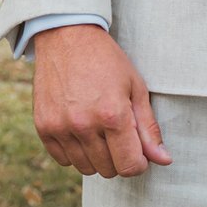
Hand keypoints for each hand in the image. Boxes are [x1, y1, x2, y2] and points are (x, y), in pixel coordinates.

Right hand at [31, 23, 171, 177]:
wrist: (67, 37)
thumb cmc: (106, 61)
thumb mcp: (135, 88)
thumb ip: (148, 128)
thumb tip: (163, 160)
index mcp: (112, 115)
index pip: (130, 166)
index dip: (138, 162)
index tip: (137, 148)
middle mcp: (84, 124)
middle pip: (109, 170)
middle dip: (118, 157)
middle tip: (116, 132)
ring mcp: (60, 127)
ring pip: (86, 168)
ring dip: (96, 156)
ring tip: (97, 129)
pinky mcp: (43, 127)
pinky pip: (63, 160)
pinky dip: (74, 152)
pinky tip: (79, 129)